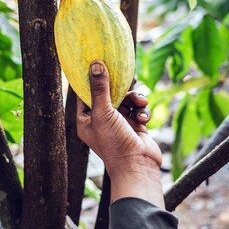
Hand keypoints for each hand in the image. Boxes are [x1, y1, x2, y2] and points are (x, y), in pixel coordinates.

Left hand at [77, 60, 163, 207]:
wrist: (138, 166)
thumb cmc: (114, 143)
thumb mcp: (103, 113)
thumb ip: (100, 88)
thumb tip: (95, 64)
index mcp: (86, 120)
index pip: (84, 94)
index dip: (91, 79)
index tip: (97, 62)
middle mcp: (101, 120)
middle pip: (109, 94)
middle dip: (120, 88)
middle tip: (128, 77)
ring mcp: (119, 123)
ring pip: (127, 100)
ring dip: (135, 99)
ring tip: (140, 102)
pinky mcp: (135, 126)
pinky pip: (138, 110)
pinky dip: (142, 111)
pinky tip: (144, 119)